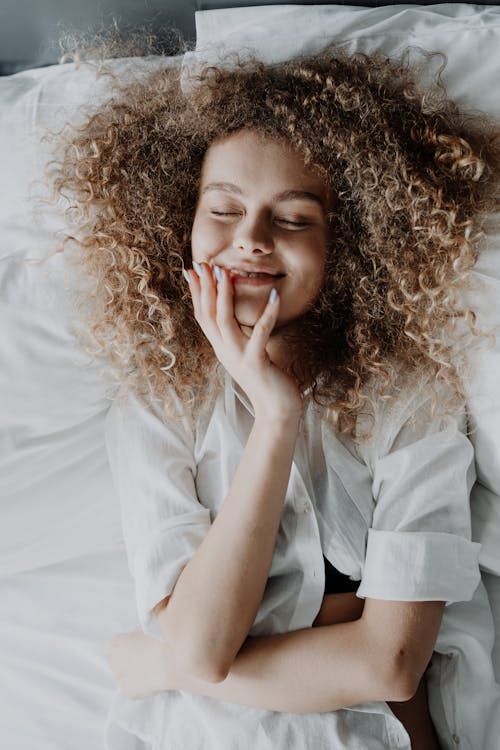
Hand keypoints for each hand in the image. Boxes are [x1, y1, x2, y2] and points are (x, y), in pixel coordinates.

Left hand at [103, 631, 169, 699]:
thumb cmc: (161, 639)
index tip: (130, 647)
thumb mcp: (147, 628)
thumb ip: (137, 634)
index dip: (120, 647)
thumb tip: (138, 636)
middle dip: (124, 661)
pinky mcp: (128, 692)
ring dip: (129, 674)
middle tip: (140, 659)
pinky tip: (148, 682)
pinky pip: (128, 689)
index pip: (108, 647)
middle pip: (114, 662)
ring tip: (146, 671)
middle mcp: (114, 661)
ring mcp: (120, 678)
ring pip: (120, 676)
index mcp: (117, 643)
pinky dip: (136, 687)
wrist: (173, 660)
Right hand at [184, 263, 302, 421]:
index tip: (192, 270)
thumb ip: (239, 336)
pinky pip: (260, 334)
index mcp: (221, 347)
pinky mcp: (256, 363)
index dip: (196, 292)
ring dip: (224, 294)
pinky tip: (274, 295)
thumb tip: (236, 317)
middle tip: (203, 263)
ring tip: (226, 272)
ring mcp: (238, 357)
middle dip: (205, 287)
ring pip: (224, 321)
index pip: (202, 316)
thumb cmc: (265, 380)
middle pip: (208, 315)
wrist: (276, 411)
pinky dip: (267, 314)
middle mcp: (224, 351)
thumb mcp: (247, 353)